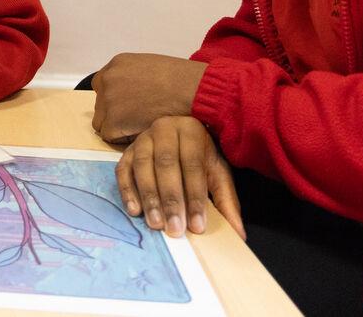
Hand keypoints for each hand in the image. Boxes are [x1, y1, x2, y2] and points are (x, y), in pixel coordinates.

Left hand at [91, 53, 206, 142]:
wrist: (191, 90)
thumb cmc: (181, 80)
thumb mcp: (150, 67)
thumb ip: (133, 77)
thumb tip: (131, 91)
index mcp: (117, 64)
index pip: (102, 85)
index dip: (115, 99)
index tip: (128, 106)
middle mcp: (108, 79)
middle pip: (100, 105)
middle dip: (115, 113)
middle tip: (137, 118)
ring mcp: (108, 99)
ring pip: (102, 122)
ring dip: (118, 126)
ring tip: (141, 125)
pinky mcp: (112, 120)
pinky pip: (110, 136)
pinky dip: (123, 138)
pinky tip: (142, 131)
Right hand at [115, 115, 244, 239]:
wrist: (181, 134)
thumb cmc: (202, 157)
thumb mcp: (218, 173)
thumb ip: (226, 201)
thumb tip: (239, 234)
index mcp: (191, 131)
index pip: (193, 165)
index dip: (195, 197)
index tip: (197, 226)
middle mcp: (164, 129)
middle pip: (166, 165)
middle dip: (170, 200)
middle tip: (175, 229)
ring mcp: (143, 138)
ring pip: (143, 167)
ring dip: (149, 197)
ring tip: (156, 223)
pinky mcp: (127, 150)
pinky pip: (122, 170)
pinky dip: (127, 190)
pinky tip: (134, 210)